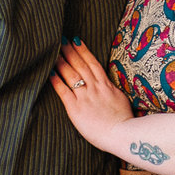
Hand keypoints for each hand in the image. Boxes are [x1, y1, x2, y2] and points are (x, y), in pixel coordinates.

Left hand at [50, 39, 133, 153]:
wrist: (122, 134)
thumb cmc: (124, 120)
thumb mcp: (120, 99)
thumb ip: (112, 90)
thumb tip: (108, 85)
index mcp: (106, 85)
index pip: (93, 63)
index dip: (83, 51)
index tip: (76, 40)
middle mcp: (95, 87)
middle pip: (80, 65)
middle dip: (70, 51)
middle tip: (61, 40)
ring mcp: (86, 97)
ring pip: (72, 74)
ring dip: (62, 62)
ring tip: (54, 52)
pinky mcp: (76, 108)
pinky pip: (64, 91)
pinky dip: (56, 81)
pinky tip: (50, 73)